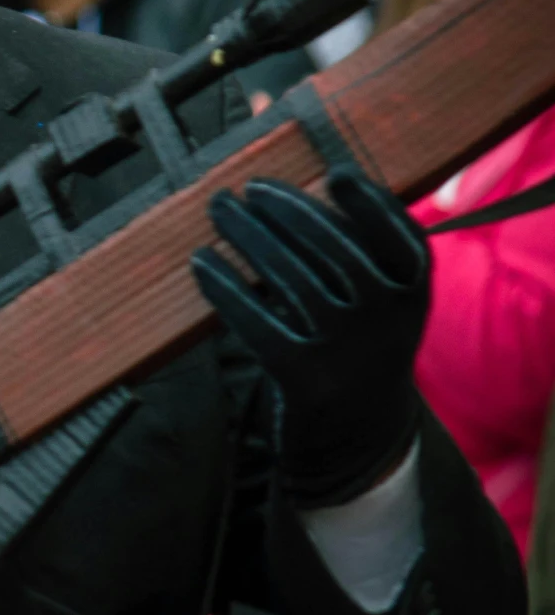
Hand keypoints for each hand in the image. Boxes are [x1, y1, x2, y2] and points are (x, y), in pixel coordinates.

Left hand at [191, 166, 429, 506]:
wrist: (358, 441)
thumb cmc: (358, 350)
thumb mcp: (381, 306)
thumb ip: (360, 256)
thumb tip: (298, 190)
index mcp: (414, 296)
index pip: (397, 235)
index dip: (369, 201)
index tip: (333, 172)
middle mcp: (388, 321)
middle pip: (333, 246)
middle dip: (286, 207)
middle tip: (248, 188)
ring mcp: (347, 351)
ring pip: (290, 277)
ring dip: (248, 235)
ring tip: (220, 211)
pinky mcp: (305, 379)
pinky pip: (257, 322)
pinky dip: (225, 287)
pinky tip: (201, 263)